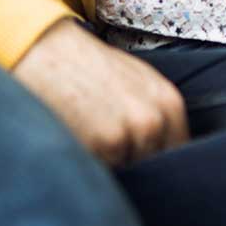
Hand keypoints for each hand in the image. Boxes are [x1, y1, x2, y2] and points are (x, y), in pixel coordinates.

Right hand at [12, 19, 188, 166]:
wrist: (46, 51)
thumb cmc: (89, 66)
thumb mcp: (137, 80)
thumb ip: (156, 113)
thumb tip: (165, 149)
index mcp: (168, 102)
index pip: (179, 151)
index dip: (162, 160)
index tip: (148, 163)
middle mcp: (152, 121)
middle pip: (153, 165)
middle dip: (136, 164)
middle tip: (111, 148)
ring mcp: (126, 135)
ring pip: (128, 174)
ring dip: (113, 168)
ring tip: (92, 139)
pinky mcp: (98, 148)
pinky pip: (101, 174)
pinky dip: (90, 165)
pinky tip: (78, 140)